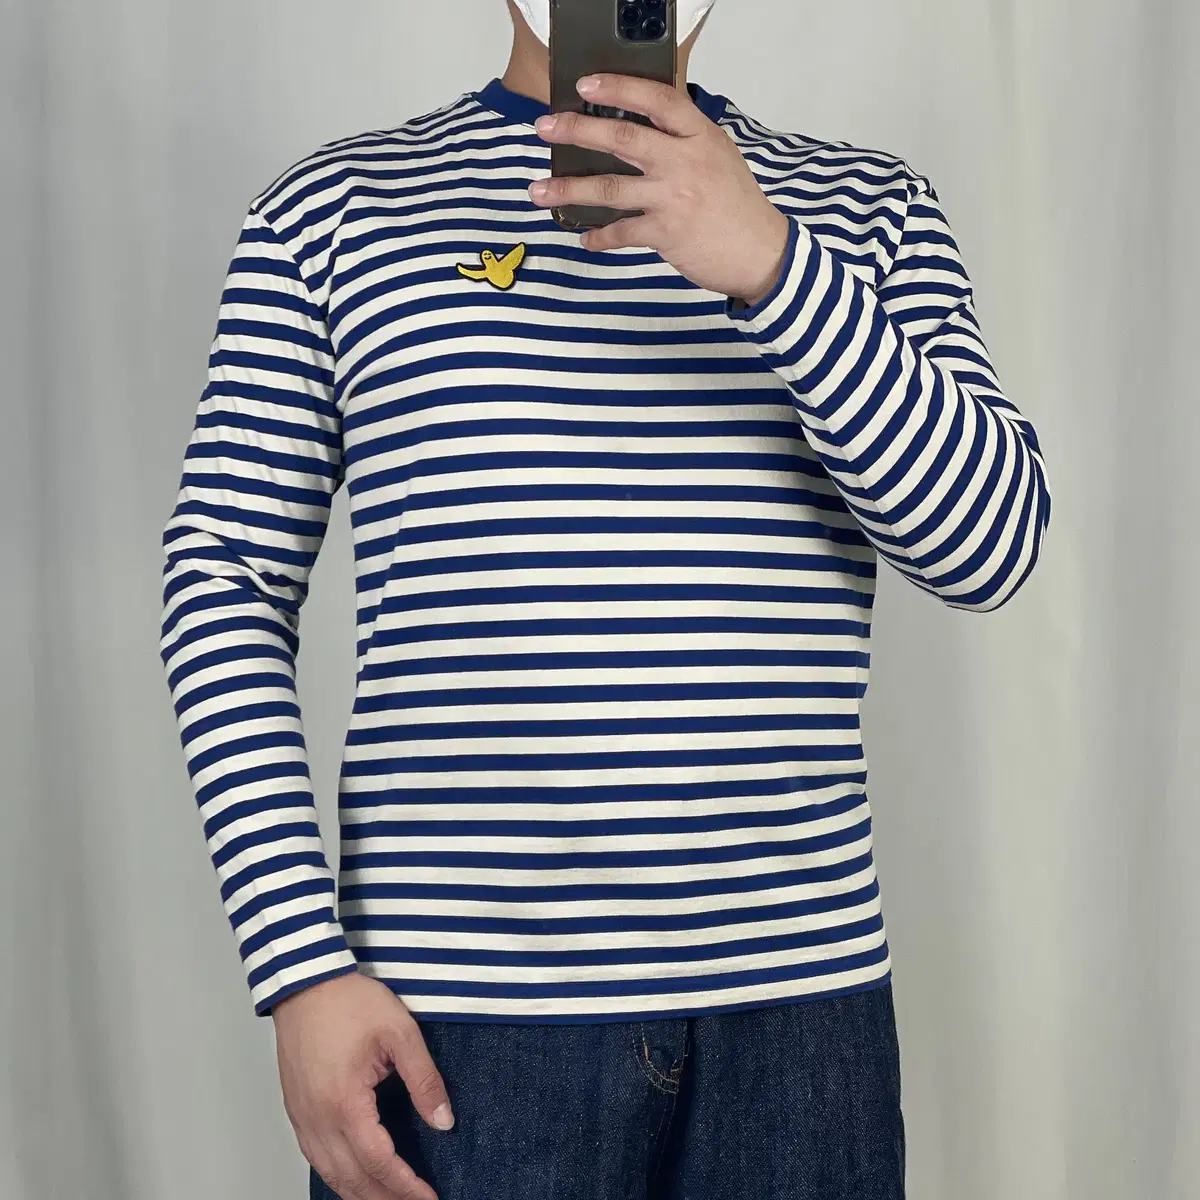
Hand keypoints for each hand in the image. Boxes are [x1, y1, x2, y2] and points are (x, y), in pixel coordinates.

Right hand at [272, 972, 451, 1199]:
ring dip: (361, 1194)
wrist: (305, 982)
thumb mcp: (399, 1032)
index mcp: (345, 1103)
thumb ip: (424, 1079)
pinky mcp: (295, 1111)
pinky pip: (316, 1158)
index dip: (406, 1187)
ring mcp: (302, 1118)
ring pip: (330, 1175)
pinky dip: (338, 1177)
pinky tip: (355, 1178)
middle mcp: (318, 1120)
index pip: (379, 1162)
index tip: (429, 1199)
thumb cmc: (348, 1001)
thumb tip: (443, 1121)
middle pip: (352, 1180)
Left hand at [528, 74, 791, 306]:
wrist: (760, 252)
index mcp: (699, 135)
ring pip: (610, 187)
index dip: (619, 88)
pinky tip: (585, 238)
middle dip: (578, 130)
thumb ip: (682, 139)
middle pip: (623, 138)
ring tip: (538, 191)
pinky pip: (621, 232)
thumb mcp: (718, 156)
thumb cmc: (737, 204)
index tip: (585, 85)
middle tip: (545, 127)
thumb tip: (640, 127)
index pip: (657, 99)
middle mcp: (684, 162)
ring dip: (569, 189)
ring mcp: (673, 198)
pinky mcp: (665, 234)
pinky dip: (600, 237)